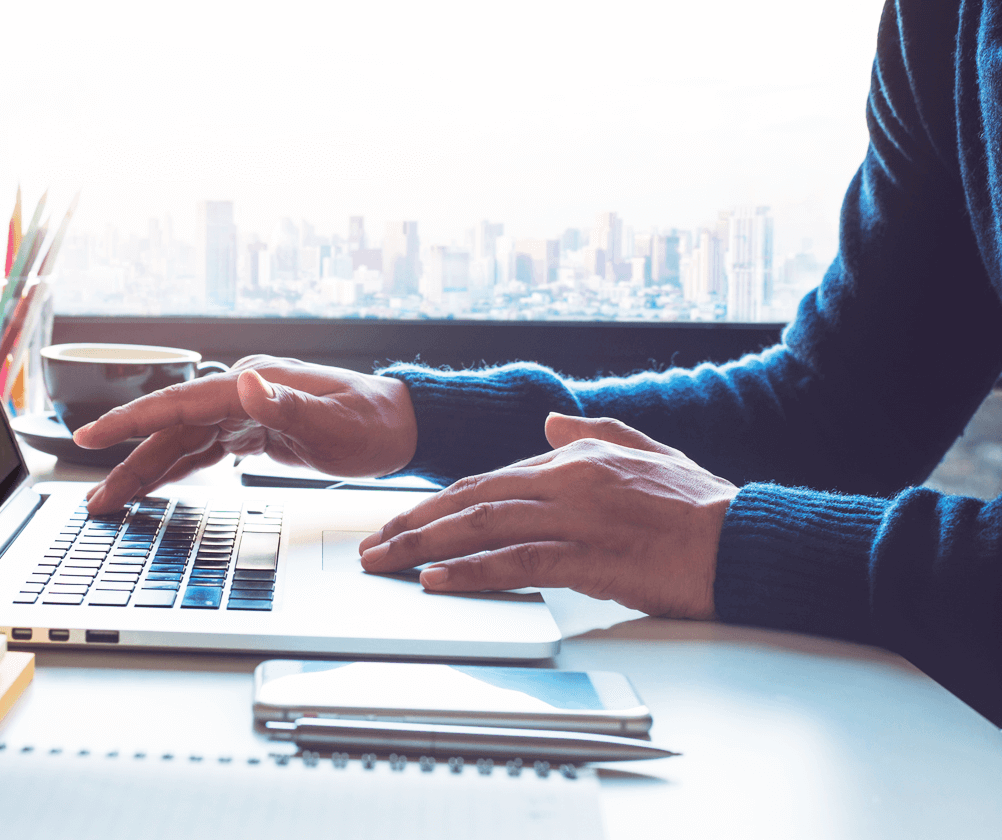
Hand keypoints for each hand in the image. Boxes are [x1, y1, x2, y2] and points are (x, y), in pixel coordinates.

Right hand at [72, 356, 417, 513]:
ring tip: (112, 502)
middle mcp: (242, 394)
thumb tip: (248, 385)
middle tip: (95, 500)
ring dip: (147, 471)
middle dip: (129, 463)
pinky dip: (177, 470)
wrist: (403, 426)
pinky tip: (156, 486)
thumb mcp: (335, 424)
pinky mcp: (255, 432)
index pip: (177, 403)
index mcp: (251, 385)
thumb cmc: (374, 424)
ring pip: (183, 443)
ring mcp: (246, 412)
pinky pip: (205, 452)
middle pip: (170, 430)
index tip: (91, 436)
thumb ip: (288, 408)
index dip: (130, 420)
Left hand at [358, 414, 737, 618]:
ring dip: (423, 546)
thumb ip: (595, 430)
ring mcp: (576, 518)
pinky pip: (515, 563)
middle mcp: (567, 480)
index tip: (407, 520)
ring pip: (480, 527)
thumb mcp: (648, 450)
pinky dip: (470, 572)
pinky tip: (437, 581)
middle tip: (372, 543)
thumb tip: (548, 421)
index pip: (489, 479)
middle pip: (469, 499)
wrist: (746, 540)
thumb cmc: (702, 506)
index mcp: (575, 457)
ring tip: (384, 562)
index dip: (440, 502)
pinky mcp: (590, 558)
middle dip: (412, 520)